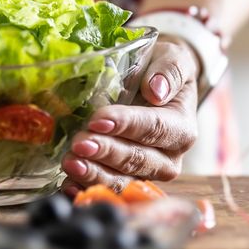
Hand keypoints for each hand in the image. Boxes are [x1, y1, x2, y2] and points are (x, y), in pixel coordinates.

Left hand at [61, 35, 200, 194]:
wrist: (154, 85)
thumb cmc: (160, 70)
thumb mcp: (171, 59)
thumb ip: (169, 71)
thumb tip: (157, 90)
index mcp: (181, 128)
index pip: (153, 128)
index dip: (126, 125)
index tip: (99, 120)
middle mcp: (168, 157)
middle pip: (136, 159)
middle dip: (105, 152)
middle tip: (79, 143)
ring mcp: (146, 173)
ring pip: (120, 179)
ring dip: (93, 173)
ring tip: (70, 163)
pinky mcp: (124, 180)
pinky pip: (106, 188)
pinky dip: (85, 189)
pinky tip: (67, 187)